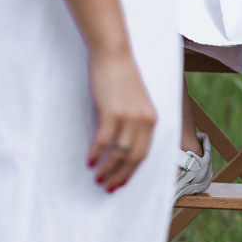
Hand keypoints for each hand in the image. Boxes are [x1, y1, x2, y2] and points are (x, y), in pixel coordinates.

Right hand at [87, 48, 157, 191]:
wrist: (113, 54)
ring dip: (108, 169)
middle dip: (120, 176)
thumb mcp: (135, 100)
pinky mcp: (112, 112)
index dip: (132, 171)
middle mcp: (144, 120)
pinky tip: (89, 161)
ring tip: (97, 178)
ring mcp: (129, 117)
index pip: (144, 153)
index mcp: (152, 119)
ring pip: (119, 153)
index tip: (121, 183)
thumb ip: (134, 120)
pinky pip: (104, 140)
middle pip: (134, 158)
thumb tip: (123, 143)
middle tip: (108, 188)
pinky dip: (97, 153)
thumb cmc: (120, 75)